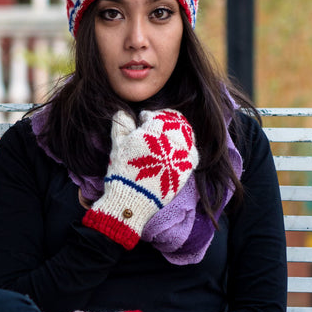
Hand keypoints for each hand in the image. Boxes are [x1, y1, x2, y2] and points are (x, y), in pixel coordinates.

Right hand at [82, 109, 197, 248]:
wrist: (133, 199)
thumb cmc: (123, 171)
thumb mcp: (118, 145)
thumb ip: (122, 124)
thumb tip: (123, 111)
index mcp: (155, 132)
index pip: (159, 116)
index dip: (149, 116)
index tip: (143, 120)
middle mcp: (172, 142)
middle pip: (177, 124)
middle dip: (167, 123)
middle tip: (157, 128)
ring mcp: (182, 156)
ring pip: (187, 137)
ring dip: (178, 135)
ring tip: (167, 141)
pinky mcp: (187, 171)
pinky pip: (192, 154)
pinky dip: (186, 151)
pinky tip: (175, 154)